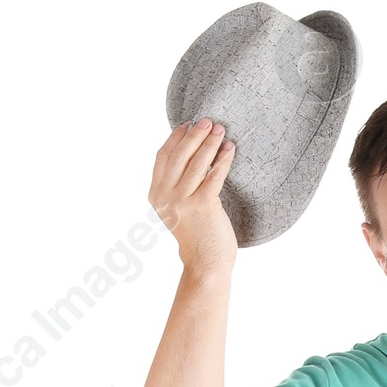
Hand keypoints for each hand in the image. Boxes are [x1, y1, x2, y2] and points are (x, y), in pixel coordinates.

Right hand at [149, 118, 236, 273]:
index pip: (162, 156)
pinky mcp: (203, 205)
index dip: (175, 137)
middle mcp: (166, 196)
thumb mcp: (176, 210)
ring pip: (197, 162)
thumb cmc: (196, 237)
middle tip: (209, 121)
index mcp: (155, 195)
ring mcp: (183, 201)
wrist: (205, 265)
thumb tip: (188, 156)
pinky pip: (215, 175)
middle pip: (179, 155)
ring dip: (210, 143)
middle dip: (194, 134)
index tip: (187, 124)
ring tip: (221, 130)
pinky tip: (231, 150)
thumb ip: (175, 188)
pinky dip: (224, 160)